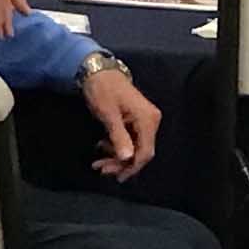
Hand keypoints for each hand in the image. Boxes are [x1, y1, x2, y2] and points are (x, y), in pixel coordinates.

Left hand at [79, 61, 159, 179]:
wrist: (98, 71)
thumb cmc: (102, 89)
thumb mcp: (108, 114)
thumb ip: (119, 137)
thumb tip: (126, 158)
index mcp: (147, 119)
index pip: (145, 152)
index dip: (132, 167)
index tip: (117, 176)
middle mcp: (150, 120)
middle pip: (141, 152)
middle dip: (121, 163)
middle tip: (101, 169)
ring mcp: (144, 120)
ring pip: (135, 147)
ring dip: (117, 157)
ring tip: (99, 161)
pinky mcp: (136, 120)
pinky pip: (131, 140)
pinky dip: (117, 147)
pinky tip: (103, 147)